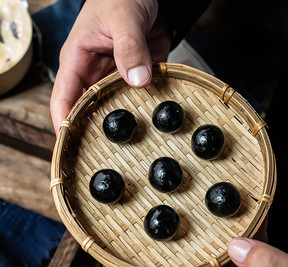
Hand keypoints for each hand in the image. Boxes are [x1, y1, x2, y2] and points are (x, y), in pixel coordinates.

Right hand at [50, 0, 170, 134]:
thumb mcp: (122, 17)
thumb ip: (128, 48)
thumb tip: (137, 81)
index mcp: (78, 61)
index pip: (63, 98)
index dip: (64, 123)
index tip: (69, 145)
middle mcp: (94, 74)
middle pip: (87, 110)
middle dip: (92, 131)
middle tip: (103, 153)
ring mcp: (116, 79)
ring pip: (113, 108)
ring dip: (121, 123)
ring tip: (126, 144)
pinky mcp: (136, 79)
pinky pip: (136, 99)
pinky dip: (141, 110)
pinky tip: (148, 124)